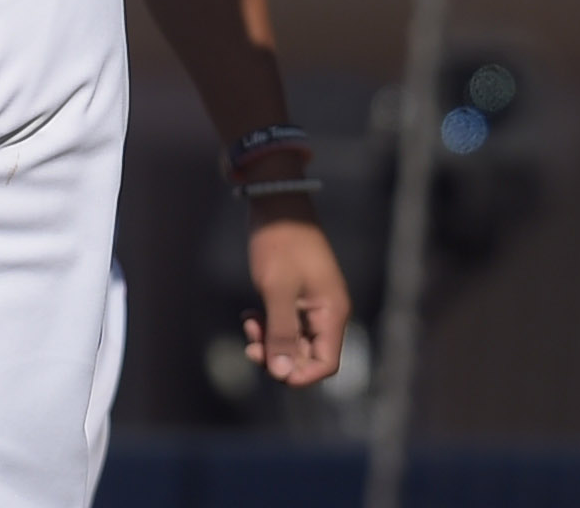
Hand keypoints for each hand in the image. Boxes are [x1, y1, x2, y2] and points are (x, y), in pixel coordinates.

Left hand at [241, 215, 349, 385]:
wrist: (276, 205)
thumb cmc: (280, 244)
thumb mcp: (277, 291)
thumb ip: (281, 333)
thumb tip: (281, 374)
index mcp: (332, 313)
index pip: (325, 364)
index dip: (299, 374)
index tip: (270, 367)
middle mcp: (327, 313)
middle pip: (307, 357)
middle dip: (277, 357)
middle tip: (250, 342)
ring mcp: (312, 305)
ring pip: (293, 343)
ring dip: (269, 341)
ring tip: (248, 323)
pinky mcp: (297, 297)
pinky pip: (285, 326)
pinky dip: (268, 327)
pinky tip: (250, 316)